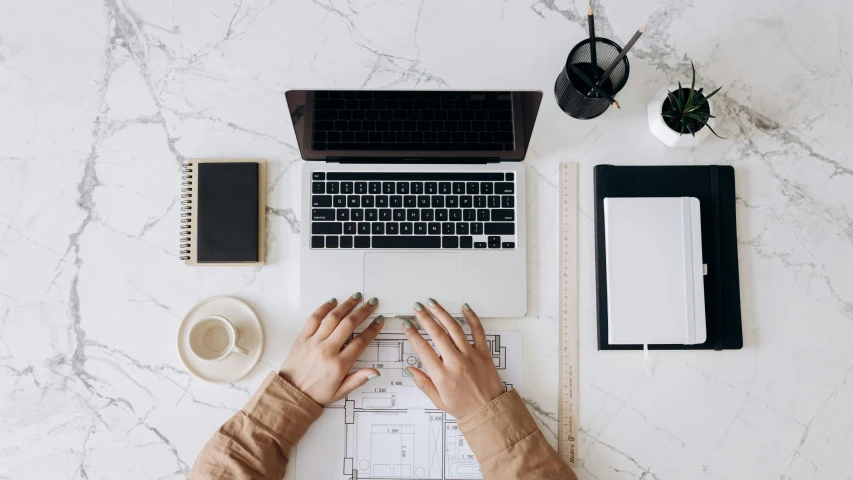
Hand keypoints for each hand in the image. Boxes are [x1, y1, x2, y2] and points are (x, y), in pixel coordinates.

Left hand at [279, 293, 384, 405]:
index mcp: (339, 365)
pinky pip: (314, 319)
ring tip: (356, 297)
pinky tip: (332, 302)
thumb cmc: (315, 394)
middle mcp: (327, 350)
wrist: (291, 395)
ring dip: (346, 305)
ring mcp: (313, 342)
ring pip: (333, 318)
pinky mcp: (302, 338)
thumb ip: (358, 380)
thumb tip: (375, 372)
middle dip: (363, 311)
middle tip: (371, 303)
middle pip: (349, 324)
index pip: (360, 342)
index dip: (372, 329)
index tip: (379, 320)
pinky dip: (324, 308)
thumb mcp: (340, 392)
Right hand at [402, 299, 504, 417]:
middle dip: (424, 317)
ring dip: (441, 313)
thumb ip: (423, 383)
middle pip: (436, 333)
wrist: (489, 411)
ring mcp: (471, 355)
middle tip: (417, 307)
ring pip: (454, 328)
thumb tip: (409, 369)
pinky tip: (464, 307)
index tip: (406, 324)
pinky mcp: (484, 352)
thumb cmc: (464, 407)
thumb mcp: (438, 400)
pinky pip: (478, 331)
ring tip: (432, 303)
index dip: (412, 334)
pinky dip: (471, 317)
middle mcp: (455, 362)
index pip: (422, 349)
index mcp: (442, 375)